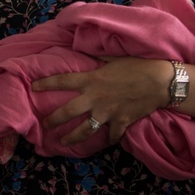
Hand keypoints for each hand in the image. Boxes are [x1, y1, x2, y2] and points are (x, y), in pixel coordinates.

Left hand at [32, 57, 169, 145]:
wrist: (160, 82)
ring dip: (72, 137)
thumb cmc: (137, 65)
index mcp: (91, 80)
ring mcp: (107, 113)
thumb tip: (85, 51)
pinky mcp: (121, 122)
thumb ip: (97, 58)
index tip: (33, 87)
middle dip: (53, 120)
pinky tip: (107, 141)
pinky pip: (112, 135)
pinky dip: (110, 139)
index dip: (46, 83)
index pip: (62, 81)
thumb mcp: (113, 58)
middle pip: (67, 112)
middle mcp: (95, 98)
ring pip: (84, 130)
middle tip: (45, 125)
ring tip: (62, 142)